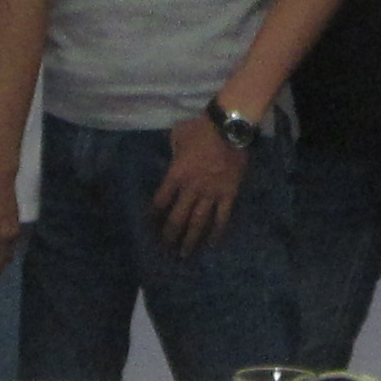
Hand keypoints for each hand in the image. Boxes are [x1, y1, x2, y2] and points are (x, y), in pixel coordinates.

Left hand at [152, 116, 246, 258]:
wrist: (230, 127)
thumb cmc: (201, 129)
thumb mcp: (178, 136)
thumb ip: (173, 150)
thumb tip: (172, 156)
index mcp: (176, 175)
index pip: (160, 200)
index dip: (154, 214)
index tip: (150, 225)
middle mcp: (191, 189)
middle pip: (178, 217)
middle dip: (170, 235)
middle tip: (166, 248)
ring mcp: (211, 193)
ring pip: (198, 222)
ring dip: (190, 239)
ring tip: (184, 254)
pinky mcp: (228, 194)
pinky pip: (222, 217)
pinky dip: (217, 232)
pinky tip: (212, 244)